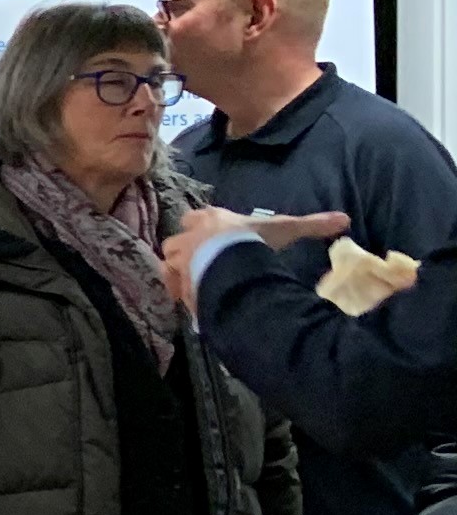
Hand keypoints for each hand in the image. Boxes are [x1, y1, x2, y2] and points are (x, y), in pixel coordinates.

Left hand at [162, 205, 349, 311]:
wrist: (228, 261)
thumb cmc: (254, 240)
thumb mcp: (285, 229)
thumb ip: (312, 225)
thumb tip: (345, 219)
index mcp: (210, 218)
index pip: (197, 217)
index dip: (202, 227)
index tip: (212, 236)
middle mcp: (189, 234)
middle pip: (179, 238)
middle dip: (187, 248)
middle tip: (201, 262)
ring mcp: (179, 256)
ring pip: (171, 260)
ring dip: (180, 269)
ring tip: (196, 281)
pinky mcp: (176, 279)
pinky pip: (172, 284)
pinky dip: (180, 289)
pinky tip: (191, 297)